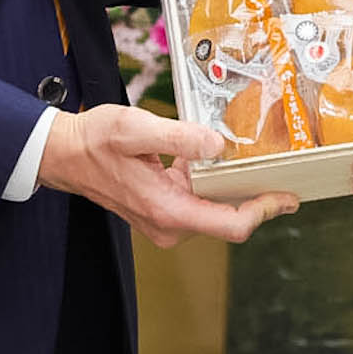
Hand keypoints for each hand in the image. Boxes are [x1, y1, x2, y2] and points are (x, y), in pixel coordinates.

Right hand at [38, 103, 296, 246]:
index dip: (264, 210)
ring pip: (216, 209)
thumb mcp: (135, 128)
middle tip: (282, 168)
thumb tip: (218, 145)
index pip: (232, 225)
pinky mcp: (163, 211)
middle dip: (256, 196)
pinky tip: (221, 158)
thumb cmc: (94, 141)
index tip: (289, 196)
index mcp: (168, 210)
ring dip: (235, 187)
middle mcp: (170, 224)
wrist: (64, 154)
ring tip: (259, 160)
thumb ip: (179, 136)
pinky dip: (215, 183)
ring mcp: (166, 221)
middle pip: (229, 218)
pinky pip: (200, 201)